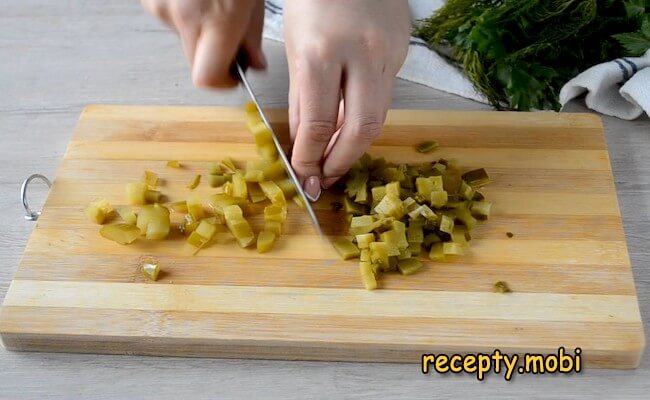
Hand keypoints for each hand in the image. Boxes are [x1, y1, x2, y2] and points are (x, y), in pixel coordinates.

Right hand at [141, 0, 265, 87]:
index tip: (233, 76)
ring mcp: (161, 6)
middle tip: (229, 36)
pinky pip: (170, 17)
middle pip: (195, 62)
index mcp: (217, 20)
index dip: (222, 82)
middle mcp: (184, 16)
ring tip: (212, 1)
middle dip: (213, 56)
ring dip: (198, 30)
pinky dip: (184, 12)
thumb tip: (253, 63)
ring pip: (182, 39)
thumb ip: (252, 35)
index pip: (207, 78)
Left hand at [284, 0, 409, 199]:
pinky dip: (366, 113)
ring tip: (337, 155)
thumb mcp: (294, 47)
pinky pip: (385, 94)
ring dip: (356, 142)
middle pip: (363, 128)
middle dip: (343, 160)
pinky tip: (351, 119)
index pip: (320, 123)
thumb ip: (301, 100)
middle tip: (327, 176)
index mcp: (322, 52)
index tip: (305, 174)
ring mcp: (388, 52)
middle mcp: (361, 54)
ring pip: (380, 115)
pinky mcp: (402, 51)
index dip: (311, 157)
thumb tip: (305, 143)